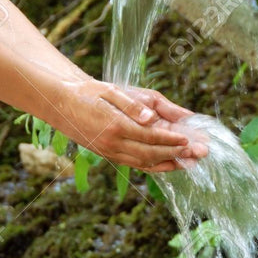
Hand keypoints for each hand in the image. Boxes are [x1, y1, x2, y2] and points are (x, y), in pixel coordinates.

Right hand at [54, 78, 208, 172]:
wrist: (61, 103)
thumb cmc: (88, 92)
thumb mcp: (110, 91)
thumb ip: (132, 105)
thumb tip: (150, 117)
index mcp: (115, 126)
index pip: (149, 136)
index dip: (170, 139)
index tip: (188, 140)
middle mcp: (112, 144)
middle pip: (150, 153)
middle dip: (176, 154)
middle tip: (196, 154)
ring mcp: (109, 152)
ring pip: (143, 163)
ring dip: (168, 163)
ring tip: (188, 163)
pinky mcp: (108, 155)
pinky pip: (135, 164)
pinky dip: (153, 166)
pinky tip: (168, 165)